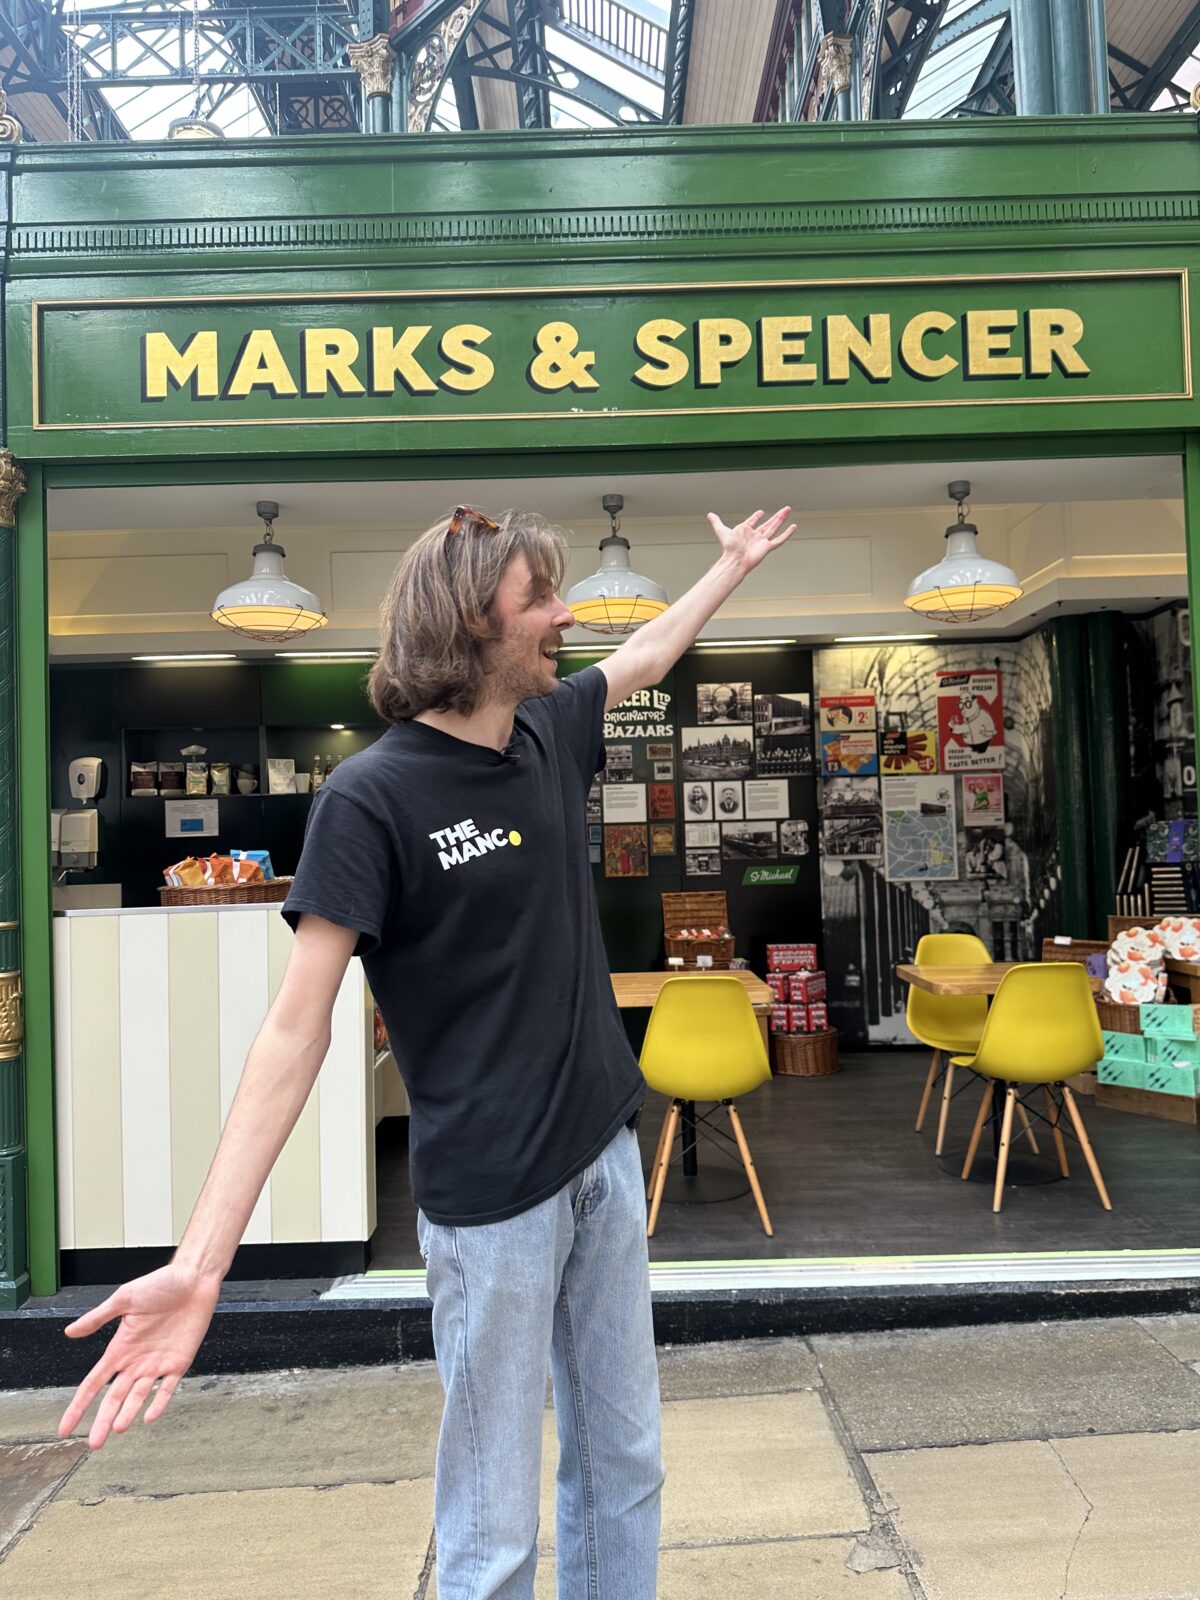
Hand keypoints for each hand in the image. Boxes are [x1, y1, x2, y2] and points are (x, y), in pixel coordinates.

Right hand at [57, 1262, 222, 1449]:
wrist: (194, 1278)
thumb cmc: (160, 1284)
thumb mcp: (124, 1298)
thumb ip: (98, 1317)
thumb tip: (69, 1332)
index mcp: (119, 1349)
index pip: (93, 1384)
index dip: (78, 1407)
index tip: (65, 1429)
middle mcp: (136, 1362)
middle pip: (114, 1398)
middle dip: (103, 1420)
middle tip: (94, 1444)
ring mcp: (157, 1364)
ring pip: (138, 1397)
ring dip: (128, 1414)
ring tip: (118, 1429)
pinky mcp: (180, 1363)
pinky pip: (168, 1388)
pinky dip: (159, 1403)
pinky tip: (149, 1417)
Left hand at [706, 506, 795, 574]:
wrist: (735, 560)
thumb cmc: (729, 548)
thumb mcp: (722, 530)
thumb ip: (716, 522)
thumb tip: (710, 514)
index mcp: (745, 531)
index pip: (753, 522)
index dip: (756, 517)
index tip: (760, 512)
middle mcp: (755, 536)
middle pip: (768, 523)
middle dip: (776, 516)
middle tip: (785, 509)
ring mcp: (762, 541)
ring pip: (774, 527)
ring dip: (781, 519)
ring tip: (788, 510)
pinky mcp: (767, 547)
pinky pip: (779, 540)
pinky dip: (787, 534)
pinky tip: (793, 527)